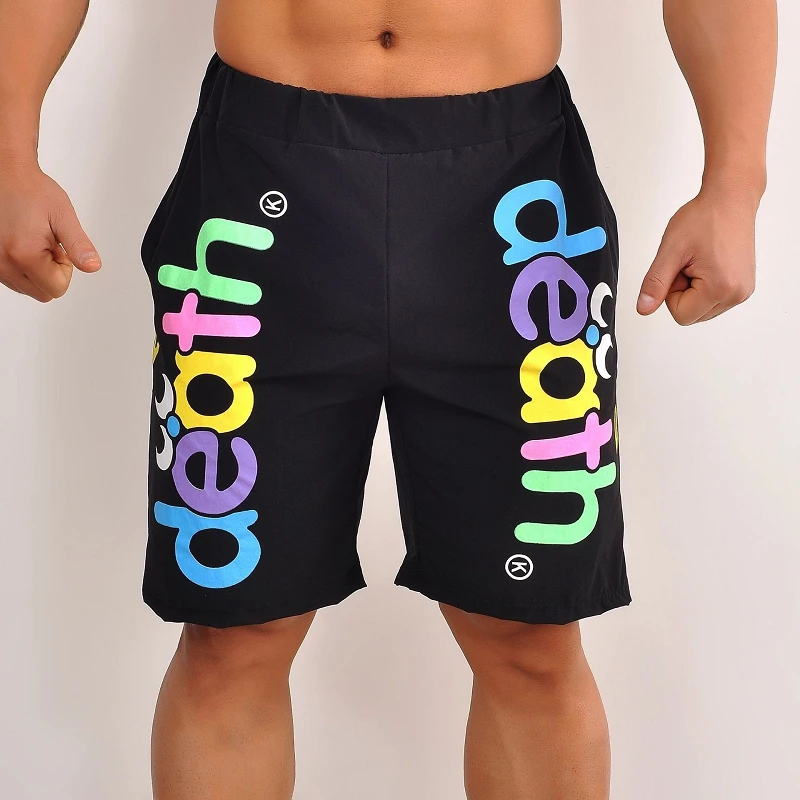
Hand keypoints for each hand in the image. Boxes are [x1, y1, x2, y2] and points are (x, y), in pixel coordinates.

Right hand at [0, 154, 100, 301]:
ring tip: (33, 241)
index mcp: (23, 255)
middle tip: (48, 244)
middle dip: (52, 273)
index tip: (60, 247)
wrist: (5, 174)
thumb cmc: (31, 190)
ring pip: (27, 289)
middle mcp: (2, 263)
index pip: (57, 289)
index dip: (65, 269)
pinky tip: (22, 245)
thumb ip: (79, 245)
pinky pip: (13, 279)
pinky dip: (22, 268)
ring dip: (36, 271)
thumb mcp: (63, 216)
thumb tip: (92, 266)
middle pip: (43, 293)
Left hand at [636, 184, 758, 324]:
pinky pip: (713, 300)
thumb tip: (644, 309)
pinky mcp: (743, 286)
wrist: (730, 199)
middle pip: (692, 315)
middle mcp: (737, 294)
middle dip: (682, 291)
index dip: (671, 293)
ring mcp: (743, 291)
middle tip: (689, 262)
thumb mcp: (670, 251)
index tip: (679, 267)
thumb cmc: (704, 218)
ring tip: (699, 261)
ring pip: (701, 309)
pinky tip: (708, 263)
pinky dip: (704, 286)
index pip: (681, 316)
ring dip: (693, 289)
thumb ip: (655, 283)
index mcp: (721, 288)